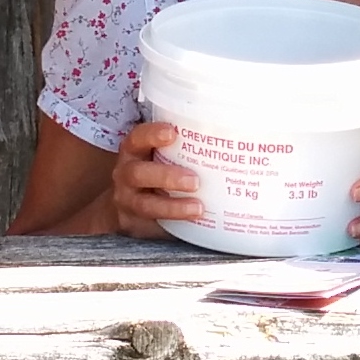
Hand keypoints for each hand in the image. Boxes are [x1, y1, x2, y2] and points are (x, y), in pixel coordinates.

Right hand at [111, 120, 202, 236]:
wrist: (127, 207)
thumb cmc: (156, 172)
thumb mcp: (162, 155)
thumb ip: (185, 148)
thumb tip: (232, 141)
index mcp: (135, 151)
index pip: (138, 137)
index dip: (152, 134)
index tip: (172, 133)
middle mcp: (128, 174)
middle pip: (139, 173)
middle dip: (167, 176)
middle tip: (194, 181)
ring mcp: (129, 200)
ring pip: (145, 204)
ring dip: (173, 206)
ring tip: (198, 207)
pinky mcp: (136, 223)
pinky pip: (152, 226)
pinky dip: (174, 223)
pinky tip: (194, 222)